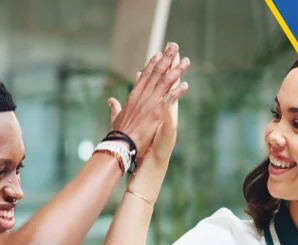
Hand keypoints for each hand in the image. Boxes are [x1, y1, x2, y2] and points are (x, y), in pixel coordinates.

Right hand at [107, 42, 190, 160]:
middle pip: (156, 73)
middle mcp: (142, 96)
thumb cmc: (118, 133)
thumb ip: (115, 107)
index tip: (159, 53)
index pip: (144, 75)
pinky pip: (169, 98)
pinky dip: (177, 91)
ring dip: (176, 70)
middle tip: (174, 46)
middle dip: (166, 59)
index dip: (152, 64)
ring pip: (165, 82)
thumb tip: (111, 100)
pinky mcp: (156, 112)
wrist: (122, 144)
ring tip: (186, 61)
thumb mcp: (116, 116)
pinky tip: (186, 84)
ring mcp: (150, 103)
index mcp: (134, 96)